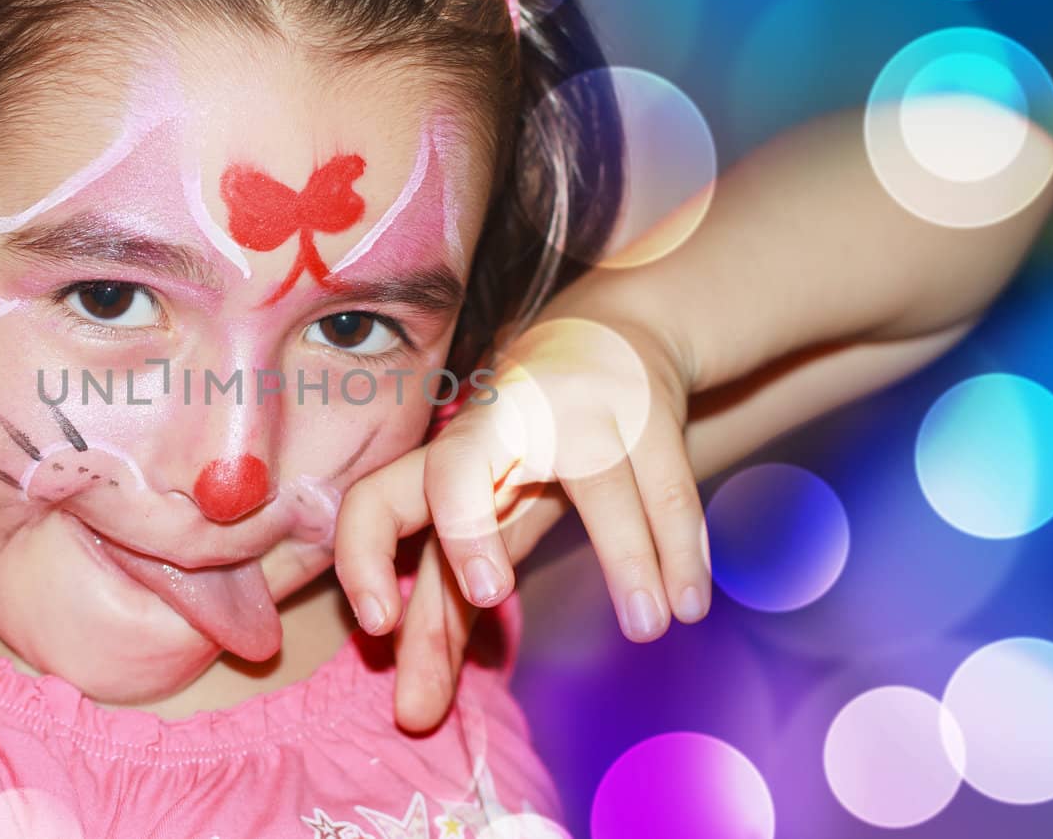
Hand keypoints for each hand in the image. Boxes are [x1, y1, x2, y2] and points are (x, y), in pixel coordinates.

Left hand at [334, 313, 711, 730]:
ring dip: (625, 553)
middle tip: (487, 593)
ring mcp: (569, 417)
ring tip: (647, 627)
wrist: (601, 341)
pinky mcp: (640, 412)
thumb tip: (415, 710)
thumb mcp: (484, 526)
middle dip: (465, 528)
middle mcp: (490, 435)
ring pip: (595, 479)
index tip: (379, 626)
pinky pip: (665, 484)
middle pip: (453, 469)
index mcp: (437, 466)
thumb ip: (448, 609)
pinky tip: (689, 601)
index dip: (363, 559)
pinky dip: (681, 547)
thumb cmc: (519, 458)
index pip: (374, 501)